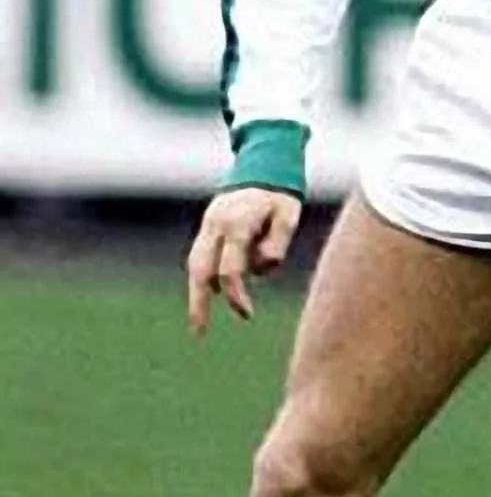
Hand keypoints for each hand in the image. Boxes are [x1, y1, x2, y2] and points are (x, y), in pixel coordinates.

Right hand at [186, 187, 301, 333]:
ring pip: (195, 262)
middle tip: (199, 331)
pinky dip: (201, 275)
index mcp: (237, 223)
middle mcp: (217, 224)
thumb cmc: (281, 196)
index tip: (247, 314)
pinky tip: (210, 293)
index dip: (237, 296)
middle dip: (197, 301)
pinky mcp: (208, 225)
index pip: (230, 270)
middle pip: (200, 269)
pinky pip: (199, 255)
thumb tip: (261, 267)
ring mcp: (208, 223)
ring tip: (199, 319)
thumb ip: (277, 243)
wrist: (263, 165)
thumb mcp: (289, 216)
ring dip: (197, 290)